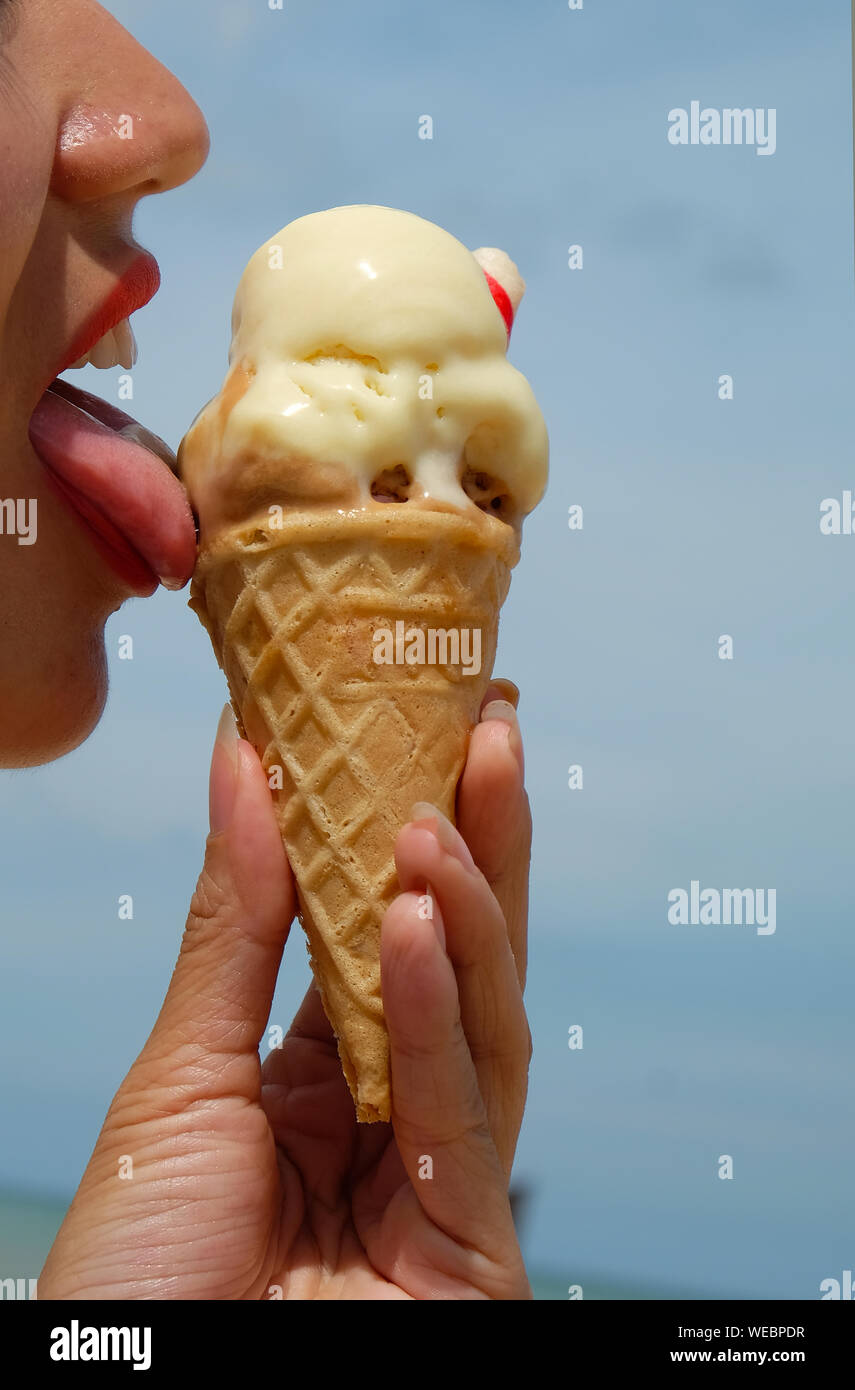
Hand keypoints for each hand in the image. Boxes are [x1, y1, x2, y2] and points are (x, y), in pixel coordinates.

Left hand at [39, 682, 532, 1299]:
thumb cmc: (136, 1271)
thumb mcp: (180, 1070)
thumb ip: (239, 925)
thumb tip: (247, 764)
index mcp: (324, 1073)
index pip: (386, 933)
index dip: (411, 830)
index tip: (423, 720)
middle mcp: (395, 1113)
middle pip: (458, 959)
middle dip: (480, 843)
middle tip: (490, 727)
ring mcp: (440, 1175)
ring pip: (482, 1017)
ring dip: (470, 908)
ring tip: (448, 805)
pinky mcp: (472, 1238)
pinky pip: (459, 1106)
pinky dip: (437, 1008)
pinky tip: (420, 922)